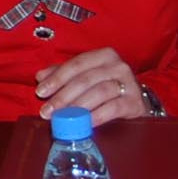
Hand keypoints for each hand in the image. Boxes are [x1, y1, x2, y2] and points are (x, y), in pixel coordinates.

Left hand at [34, 48, 148, 125]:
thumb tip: (40, 76)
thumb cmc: (108, 86)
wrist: (137, 101)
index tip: (41, 92)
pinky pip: (113, 108)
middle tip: (47, 111)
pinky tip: (84, 123)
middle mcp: (118, 66)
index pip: (76, 64)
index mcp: (103, 55)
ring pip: (98, 92)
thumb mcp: (86, 76)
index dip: (56, 78)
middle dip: (63, 96)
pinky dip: (97, 115)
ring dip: (77, 107)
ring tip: (62, 118)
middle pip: (85, 79)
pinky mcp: (135, 102)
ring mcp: (128, 83)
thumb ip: (63, 74)